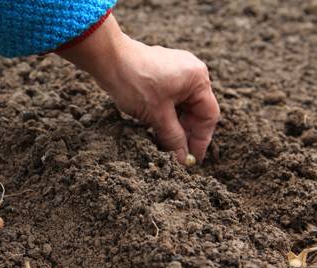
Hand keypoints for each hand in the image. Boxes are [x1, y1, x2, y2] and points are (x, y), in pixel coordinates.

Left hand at [58, 15, 219, 163]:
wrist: (108, 59)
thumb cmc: (135, 83)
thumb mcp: (157, 116)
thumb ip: (174, 138)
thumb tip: (184, 159)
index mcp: (198, 79)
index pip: (208, 115)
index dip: (201, 140)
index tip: (193, 160)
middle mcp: (192, 72)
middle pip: (196, 111)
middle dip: (186, 134)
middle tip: (177, 155)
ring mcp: (176, 71)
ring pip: (181, 107)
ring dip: (174, 126)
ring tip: (164, 145)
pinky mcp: (161, 73)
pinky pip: (170, 99)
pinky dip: (166, 115)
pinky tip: (156, 129)